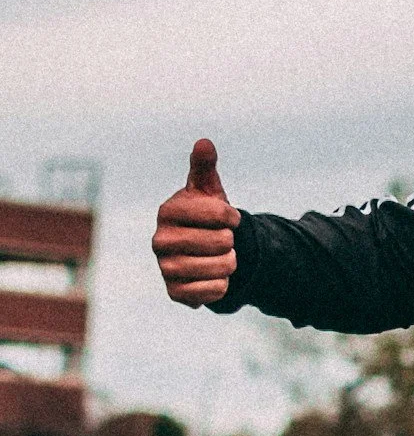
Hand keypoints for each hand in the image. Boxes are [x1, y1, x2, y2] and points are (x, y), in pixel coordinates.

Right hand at [152, 138, 240, 306]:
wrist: (203, 252)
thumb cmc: (205, 215)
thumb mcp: (207, 190)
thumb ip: (204, 167)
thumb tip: (204, 143)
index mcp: (167, 211)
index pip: (219, 213)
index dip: (232, 216)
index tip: (229, 217)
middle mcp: (159, 240)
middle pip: (221, 241)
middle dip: (231, 241)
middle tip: (222, 240)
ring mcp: (165, 268)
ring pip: (220, 268)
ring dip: (230, 263)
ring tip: (221, 257)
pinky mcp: (175, 292)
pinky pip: (214, 291)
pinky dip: (223, 285)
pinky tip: (215, 277)